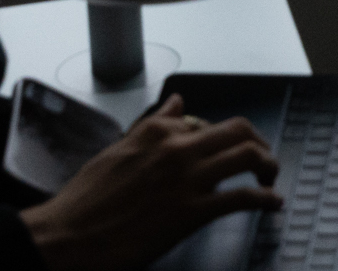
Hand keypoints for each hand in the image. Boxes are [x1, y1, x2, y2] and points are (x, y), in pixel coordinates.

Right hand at [19, 92, 282, 270]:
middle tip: (262, 157)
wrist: (66, 237)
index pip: (204, 122)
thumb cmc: (84, 201)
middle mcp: (176, 148)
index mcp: (156, 131)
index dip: (218, 139)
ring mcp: (187, 179)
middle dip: (257, 141)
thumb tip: (176, 102)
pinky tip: (271, 203)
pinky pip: (241, 197)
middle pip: (238, 130)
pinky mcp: (192, 212)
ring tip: (270, 177)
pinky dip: (264, 198)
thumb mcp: (117, 150)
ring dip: (267, 164)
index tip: (224, 151)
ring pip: (247, 156)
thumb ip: (152, 125)